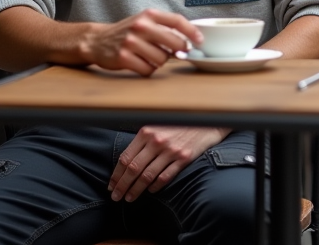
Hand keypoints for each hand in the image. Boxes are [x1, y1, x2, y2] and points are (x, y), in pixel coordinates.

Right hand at [81, 9, 202, 75]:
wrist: (97, 40)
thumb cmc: (127, 32)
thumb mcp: (144, 21)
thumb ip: (164, 27)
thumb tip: (189, 41)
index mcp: (149, 15)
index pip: (177, 21)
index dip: (192, 32)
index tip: (200, 41)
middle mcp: (141, 26)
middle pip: (175, 43)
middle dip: (178, 51)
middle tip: (175, 54)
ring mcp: (131, 42)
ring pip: (162, 59)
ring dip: (160, 62)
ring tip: (150, 57)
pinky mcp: (124, 58)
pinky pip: (148, 70)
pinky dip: (148, 70)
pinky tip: (140, 63)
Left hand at [109, 126, 226, 200]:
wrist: (207, 120)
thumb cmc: (179, 123)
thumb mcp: (157, 125)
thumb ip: (143, 139)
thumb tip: (126, 160)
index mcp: (147, 132)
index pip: (125, 158)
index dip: (116, 174)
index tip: (111, 185)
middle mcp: (157, 141)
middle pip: (133, 169)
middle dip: (122, 186)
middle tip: (116, 196)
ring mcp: (171, 151)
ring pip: (147, 176)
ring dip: (136, 190)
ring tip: (130, 198)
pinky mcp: (184, 158)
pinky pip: (165, 177)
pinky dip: (155, 187)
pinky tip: (150, 191)